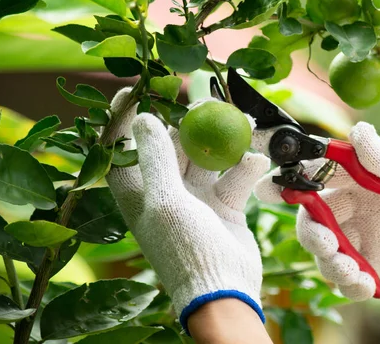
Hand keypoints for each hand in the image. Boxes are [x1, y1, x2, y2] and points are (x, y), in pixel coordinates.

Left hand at [103, 89, 269, 332]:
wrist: (225, 290)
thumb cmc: (185, 249)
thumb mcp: (166, 201)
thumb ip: (156, 158)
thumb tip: (142, 118)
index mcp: (139, 193)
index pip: (123, 149)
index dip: (124, 119)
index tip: (135, 89)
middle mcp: (165, 192)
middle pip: (172, 146)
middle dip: (189, 124)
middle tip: (206, 100)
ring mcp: (196, 197)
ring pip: (207, 158)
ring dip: (224, 142)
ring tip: (244, 122)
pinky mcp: (223, 204)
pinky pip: (232, 177)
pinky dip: (244, 168)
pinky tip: (256, 161)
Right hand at [255, 122, 379, 299]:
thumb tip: (357, 132)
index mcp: (362, 175)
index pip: (318, 174)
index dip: (292, 179)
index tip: (272, 189)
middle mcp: (356, 203)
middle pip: (312, 217)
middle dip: (311, 233)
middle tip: (328, 244)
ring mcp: (363, 234)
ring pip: (325, 250)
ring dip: (330, 264)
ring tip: (355, 274)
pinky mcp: (374, 261)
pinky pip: (347, 274)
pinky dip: (349, 283)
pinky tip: (368, 285)